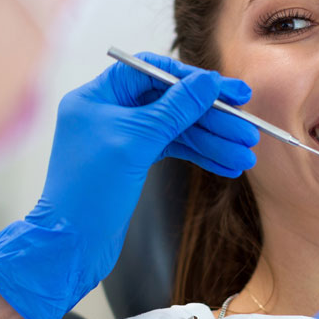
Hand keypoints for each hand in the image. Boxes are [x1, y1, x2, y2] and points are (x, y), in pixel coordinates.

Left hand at [0, 52, 259, 318]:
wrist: (71, 246)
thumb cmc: (89, 191)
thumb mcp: (137, 141)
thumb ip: (175, 108)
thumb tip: (208, 81)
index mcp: (98, 96)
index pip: (153, 72)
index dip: (194, 80)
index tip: (229, 90)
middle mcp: (109, 112)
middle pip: (171, 103)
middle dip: (211, 118)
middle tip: (247, 130)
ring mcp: (122, 138)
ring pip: (176, 130)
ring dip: (212, 141)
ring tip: (245, 155)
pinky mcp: (133, 162)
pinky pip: (172, 150)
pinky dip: (200, 156)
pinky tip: (227, 166)